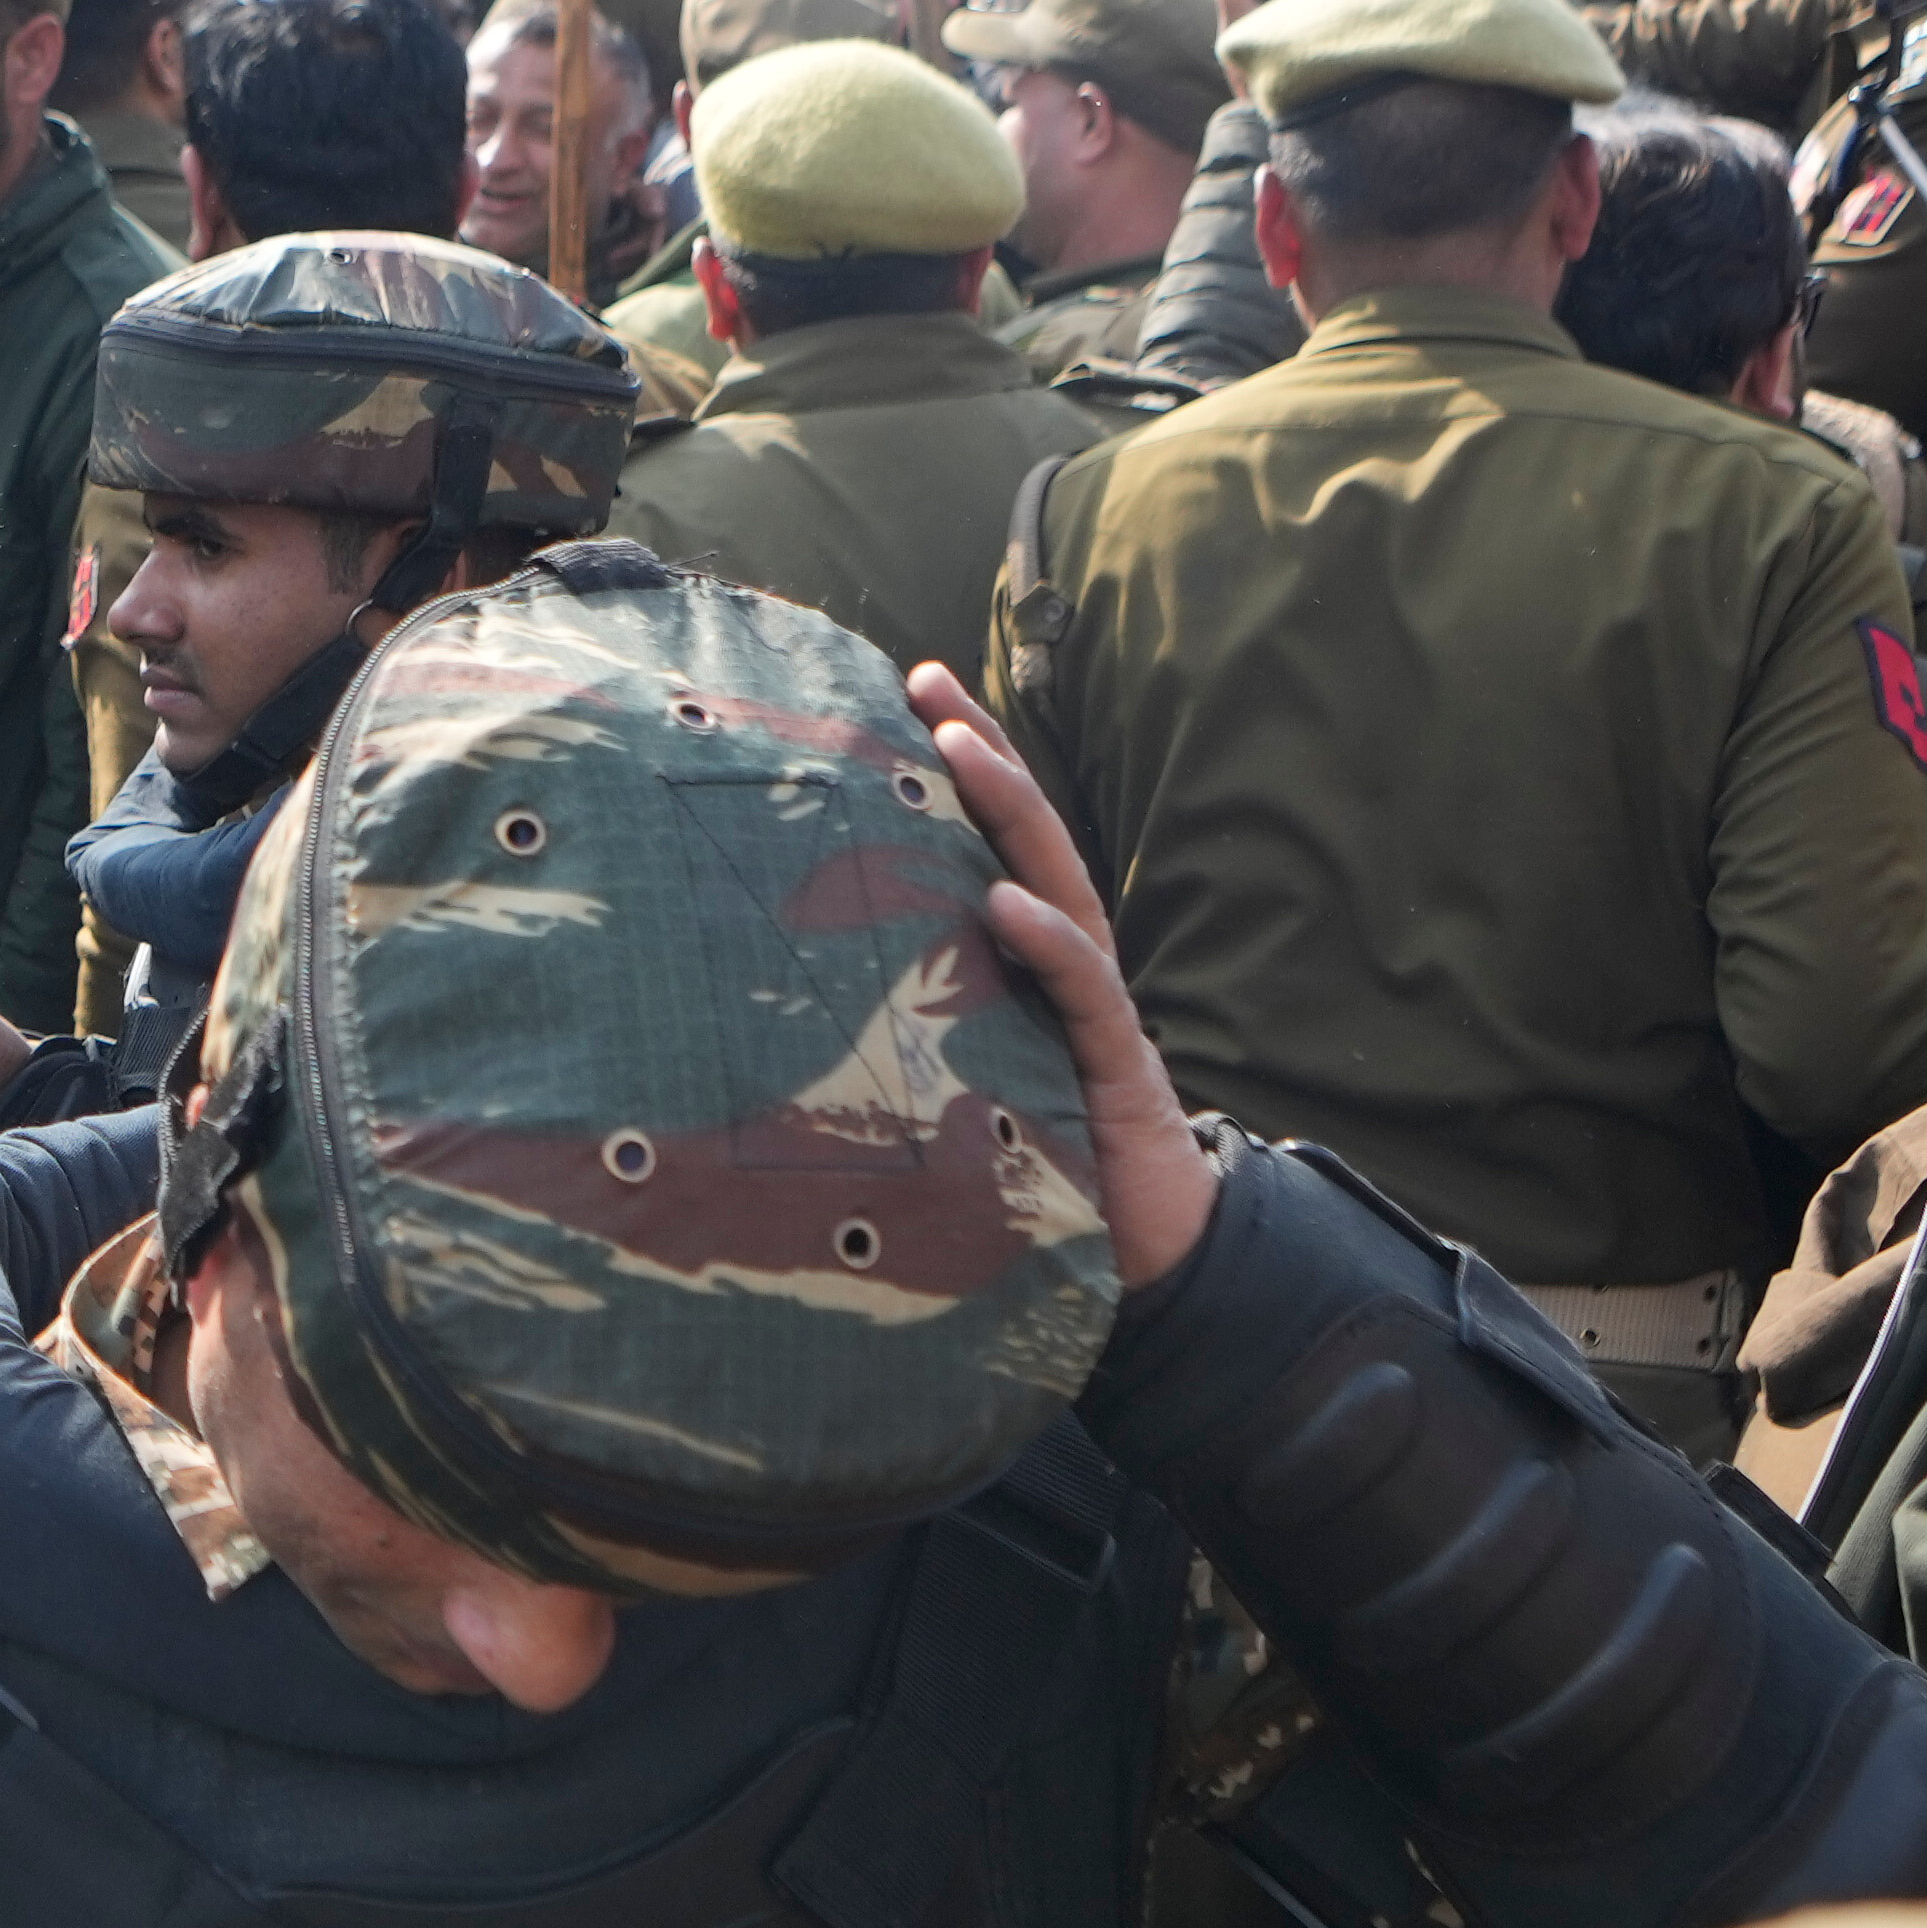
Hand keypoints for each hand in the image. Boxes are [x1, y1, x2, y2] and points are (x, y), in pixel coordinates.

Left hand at [906, 664, 1217, 1290]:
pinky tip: (1006, 903)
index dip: (959, 764)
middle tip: (927, 681)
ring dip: (1010, 811)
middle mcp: (1063, 961)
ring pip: (1056, 883)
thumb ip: (903, 1023)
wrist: (1144, 1246)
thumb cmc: (1034, 1158)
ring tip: (961, 749)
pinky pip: (1083, 989)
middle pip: (1026, 833)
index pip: (993, 839)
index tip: (904, 688)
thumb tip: (782, 988)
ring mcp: (1092, 1003)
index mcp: (1026, 956)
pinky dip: (1047, 942)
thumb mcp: (953, 1074)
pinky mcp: (1111, 1063)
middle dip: (981, 750)